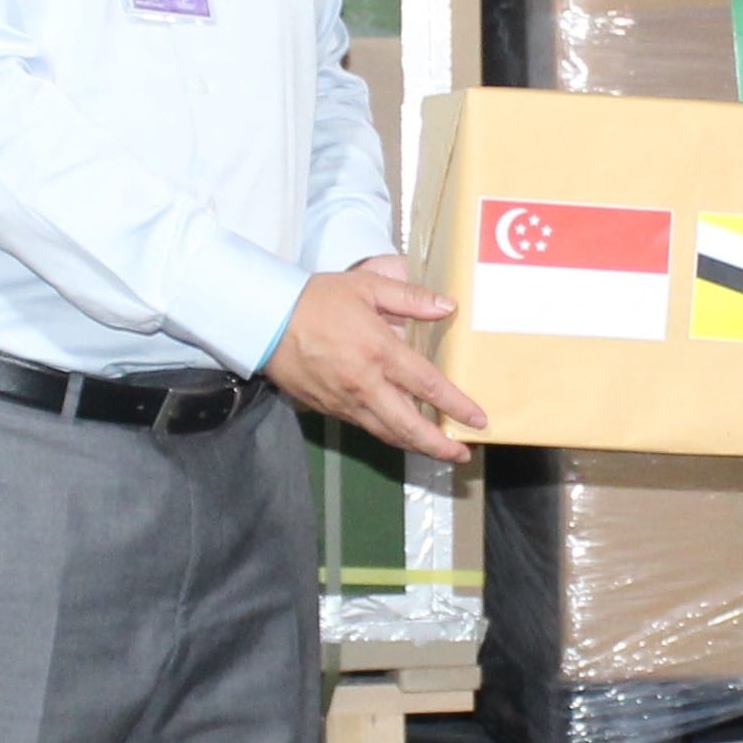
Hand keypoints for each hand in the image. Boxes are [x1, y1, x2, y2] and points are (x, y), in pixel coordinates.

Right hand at [266, 257, 488, 464]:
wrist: (265, 321)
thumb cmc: (317, 299)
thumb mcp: (366, 287)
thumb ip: (410, 298)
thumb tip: (447, 307)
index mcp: (380, 352)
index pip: (428, 386)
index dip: (456, 405)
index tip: (477, 420)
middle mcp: (366, 384)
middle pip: (409, 425)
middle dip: (439, 445)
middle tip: (461, 455)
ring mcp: (345, 402)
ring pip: (387, 433)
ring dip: (415, 445)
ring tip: (437, 450)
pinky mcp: (329, 409)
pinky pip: (365, 426)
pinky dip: (388, 434)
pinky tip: (400, 432)